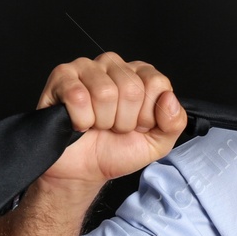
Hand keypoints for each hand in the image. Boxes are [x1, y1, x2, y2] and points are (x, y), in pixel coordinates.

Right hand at [35, 52, 184, 188]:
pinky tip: (79, 122)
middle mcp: (114, 64)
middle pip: (132, 89)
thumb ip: (174, 122)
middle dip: (125, 121)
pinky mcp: (62, 77)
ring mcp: (87, 67)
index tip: (138, 125)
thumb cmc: (117, 150)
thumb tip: (169, 98)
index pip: (157, 83)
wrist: (84, 170)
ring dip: (102, 121)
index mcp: (140, 75)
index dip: (148, 114)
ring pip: (105, 93)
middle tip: (115, 127)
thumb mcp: (158, 142)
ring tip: (97, 125)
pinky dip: (81, 120)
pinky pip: (77, 96)